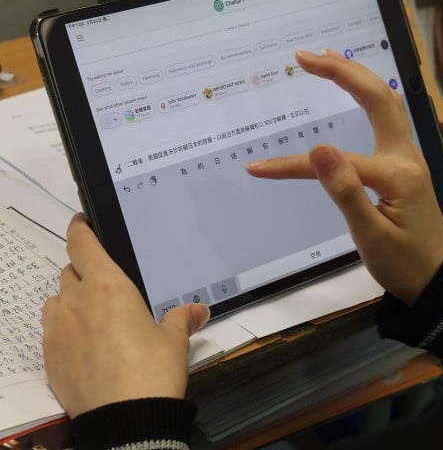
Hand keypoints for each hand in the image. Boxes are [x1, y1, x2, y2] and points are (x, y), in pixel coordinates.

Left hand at [42, 215, 209, 417]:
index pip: (82, 244)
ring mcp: (58, 330)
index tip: (83, 222)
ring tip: (94, 315)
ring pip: (58, 300)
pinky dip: (66, 329)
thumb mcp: (174, 340)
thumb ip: (180, 318)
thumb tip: (195, 310)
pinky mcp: (50, 357)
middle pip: (71, 272)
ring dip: (72, 300)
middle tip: (107, 283)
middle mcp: (77, 301)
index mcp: (109, 286)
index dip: (80, 229)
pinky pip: (52, 330)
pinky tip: (85, 344)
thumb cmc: (152, 370)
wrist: (125, 417)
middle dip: (86, 271)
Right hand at [247, 49, 442, 305]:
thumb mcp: (372, 236)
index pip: (334, 162)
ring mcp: (409, 157)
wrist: (438, 281)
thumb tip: (319, 148)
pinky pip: (389, 117)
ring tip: (328, 57)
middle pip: (378, 98)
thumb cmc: (405, 265)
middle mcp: (406, 156)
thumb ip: (346, 191)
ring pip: (387, 102)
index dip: (293, 164)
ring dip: (359, 76)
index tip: (258, 169)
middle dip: (342, 72)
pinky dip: (370, 94)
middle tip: (306, 55)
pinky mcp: (405, 164)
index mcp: (396, 174)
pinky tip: (358, 89)